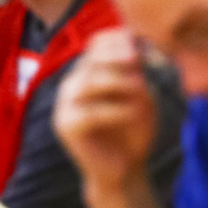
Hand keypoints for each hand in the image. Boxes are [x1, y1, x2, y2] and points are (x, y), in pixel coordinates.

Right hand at [54, 28, 157, 192]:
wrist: (125, 167)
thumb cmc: (135, 127)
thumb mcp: (142, 94)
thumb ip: (138, 72)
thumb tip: (137, 49)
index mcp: (88, 72)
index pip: (97, 45)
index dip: (117, 40)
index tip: (142, 44)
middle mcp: (73, 85)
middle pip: (91, 61)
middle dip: (116, 57)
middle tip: (138, 60)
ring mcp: (66, 106)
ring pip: (88, 84)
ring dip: (117, 81)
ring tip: (141, 86)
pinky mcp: (67, 128)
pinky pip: (90, 113)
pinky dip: (116, 110)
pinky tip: (135, 111)